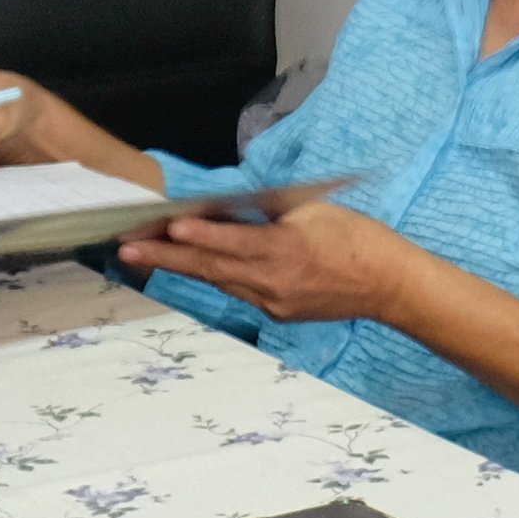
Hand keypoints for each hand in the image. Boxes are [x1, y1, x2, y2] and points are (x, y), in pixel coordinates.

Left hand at [121, 188, 411, 327]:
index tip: (169, 228)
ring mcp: (273, 300)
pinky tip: (192, 266)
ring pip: (219, 280)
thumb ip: (273, 211)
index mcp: (289, 249)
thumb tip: (232, 206)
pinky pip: (239, 290)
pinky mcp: (276, 312)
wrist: (391, 286)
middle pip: (212, 267)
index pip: (235, 242)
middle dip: (166, 257)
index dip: (202, 236)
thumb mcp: (318, 211)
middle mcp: (274, 280)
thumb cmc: (360, 240)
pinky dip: (215, 276)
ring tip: (141, 256)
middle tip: (127, 249)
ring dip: (180, 267)